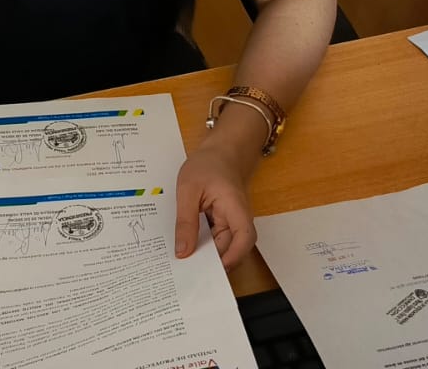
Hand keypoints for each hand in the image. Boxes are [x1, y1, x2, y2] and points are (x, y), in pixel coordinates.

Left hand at [173, 142, 256, 268]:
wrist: (220, 151)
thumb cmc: (207, 164)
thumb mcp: (188, 189)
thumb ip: (186, 221)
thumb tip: (183, 252)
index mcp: (235, 208)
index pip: (244, 238)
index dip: (232, 257)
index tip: (212, 270)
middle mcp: (238, 219)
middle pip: (232, 248)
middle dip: (213, 264)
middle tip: (189, 275)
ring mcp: (231, 222)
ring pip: (222, 247)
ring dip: (207, 256)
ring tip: (185, 266)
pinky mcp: (223, 223)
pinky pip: (215, 239)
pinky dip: (203, 246)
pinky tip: (187, 249)